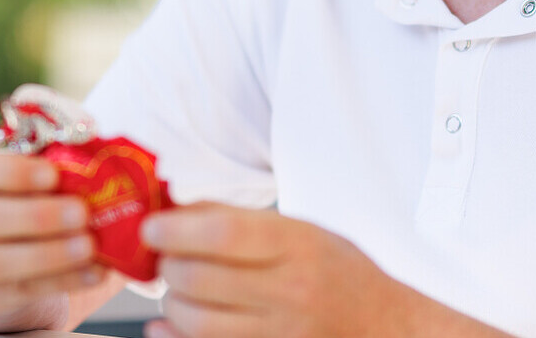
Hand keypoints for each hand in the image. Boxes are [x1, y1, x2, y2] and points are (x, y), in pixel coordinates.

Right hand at [0, 144, 113, 331]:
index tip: (52, 174)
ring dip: (49, 255)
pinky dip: (62, 281)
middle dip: (37, 217)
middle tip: (81, 212)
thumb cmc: (8, 193)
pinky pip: (21, 290)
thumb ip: (44, 164)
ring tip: (89, 246)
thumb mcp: (16, 171)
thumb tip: (94, 167)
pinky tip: (93, 272)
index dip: (10, 173)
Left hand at [140, 203, 429, 337]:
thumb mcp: (304, 232)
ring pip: (195, 321)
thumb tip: (177, 208)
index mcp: (299, 246)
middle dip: (167, 265)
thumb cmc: (340, 274)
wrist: (384, 327)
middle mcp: (291, 291)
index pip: (224, 234)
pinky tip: (166, 326)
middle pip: (200, 278)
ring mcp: (281, 332)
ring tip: (177, 289)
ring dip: (171, 303)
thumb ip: (242, 221)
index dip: (176, 229)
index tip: (151, 226)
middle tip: (163, 257)